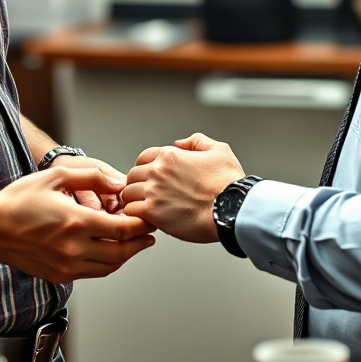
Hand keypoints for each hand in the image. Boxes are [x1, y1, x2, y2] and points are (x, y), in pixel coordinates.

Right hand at [0, 165, 155, 282]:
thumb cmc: (20, 200)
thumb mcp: (56, 176)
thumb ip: (92, 177)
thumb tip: (119, 183)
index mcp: (76, 222)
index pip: (123, 229)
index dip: (142, 224)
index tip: (150, 217)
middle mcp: (74, 249)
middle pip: (122, 252)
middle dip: (140, 242)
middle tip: (150, 232)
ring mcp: (67, 266)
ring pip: (110, 266)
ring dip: (126, 255)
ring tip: (135, 241)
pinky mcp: (60, 276)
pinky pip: (93, 273)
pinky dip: (108, 262)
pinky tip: (110, 249)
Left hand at [121, 133, 244, 242]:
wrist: (233, 209)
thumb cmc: (229, 184)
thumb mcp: (219, 150)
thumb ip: (197, 141)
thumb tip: (180, 143)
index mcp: (170, 155)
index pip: (142, 158)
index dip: (146, 169)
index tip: (152, 181)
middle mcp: (158, 171)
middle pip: (132, 176)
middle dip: (139, 186)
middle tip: (148, 197)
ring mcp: (153, 191)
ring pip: (128, 194)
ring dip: (136, 202)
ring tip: (147, 210)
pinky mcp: (153, 212)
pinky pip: (131, 211)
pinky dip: (137, 216)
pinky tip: (149, 220)